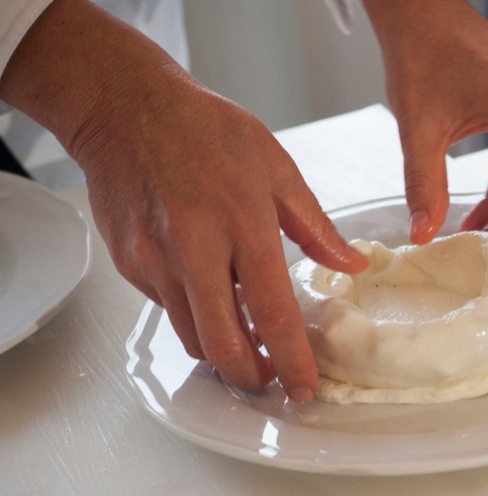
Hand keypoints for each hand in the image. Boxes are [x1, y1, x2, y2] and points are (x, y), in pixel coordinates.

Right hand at [0, 0, 366, 399]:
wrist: (126, 107)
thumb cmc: (205, 130)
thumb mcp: (277, 168)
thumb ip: (315, 226)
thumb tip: (353, 263)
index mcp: (242, 222)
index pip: (273, 310)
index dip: (291, 359)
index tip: (306, 388)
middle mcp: (193, 250)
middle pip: (222, 344)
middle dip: (252, 376)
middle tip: (273, 379)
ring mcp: (154, 261)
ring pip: (192, 336)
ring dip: (224, 350)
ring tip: (250, 342)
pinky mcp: (130, 264)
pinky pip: (168, 309)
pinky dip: (196, 316)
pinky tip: (214, 296)